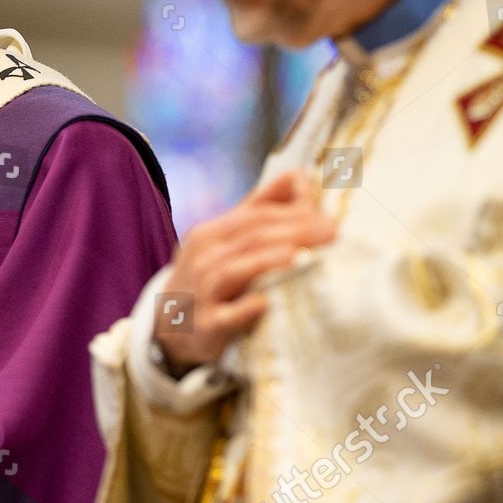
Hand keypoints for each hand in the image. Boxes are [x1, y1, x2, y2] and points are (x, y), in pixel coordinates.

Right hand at [156, 170, 335, 373]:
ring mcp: (202, 292)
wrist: (169, 327)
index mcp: (211, 234)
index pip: (256, 215)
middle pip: (252, 238)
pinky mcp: (206, 325)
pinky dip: (244, 309)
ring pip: (236, 270)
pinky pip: (224, 316)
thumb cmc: (210, 277)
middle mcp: (204, 258)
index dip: (293, 211)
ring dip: (270, 262)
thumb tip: (303, 175)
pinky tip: (264, 304)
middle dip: (295, 232)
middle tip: (333, 232)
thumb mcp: (226, 240)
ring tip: (304, 256)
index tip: (328, 214)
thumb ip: (263, 207)